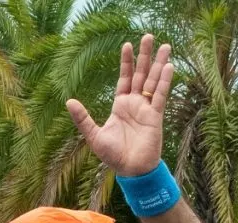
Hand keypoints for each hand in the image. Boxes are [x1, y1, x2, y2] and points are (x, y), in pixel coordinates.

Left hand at [67, 34, 172, 176]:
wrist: (130, 169)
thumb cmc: (113, 155)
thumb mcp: (94, 135)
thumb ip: (83, 118)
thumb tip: (69, 101)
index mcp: (120, 106)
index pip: (124, 79)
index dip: (126, 63)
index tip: (127, 45)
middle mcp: (135, 104)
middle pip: (141, 74)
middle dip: (145, 56)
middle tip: (148, 36)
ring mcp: (146, 108)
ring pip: (153, 81)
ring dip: (159, 64)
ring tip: (164, 45)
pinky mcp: (155, 116)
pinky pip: (160, 96)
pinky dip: (164, 82)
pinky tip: (168, 67)